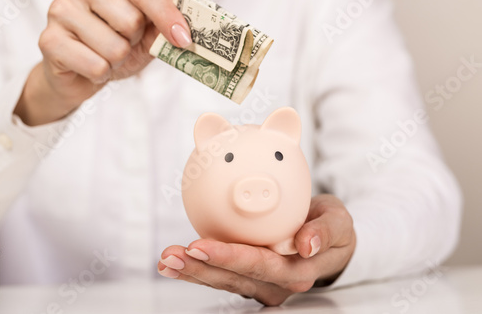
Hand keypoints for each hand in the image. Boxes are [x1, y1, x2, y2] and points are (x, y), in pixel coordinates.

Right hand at [15, 0, 189, 124]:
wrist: (85, 70)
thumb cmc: (120, 40)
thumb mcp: (150, 25)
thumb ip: (168, 12)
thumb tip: (190, 18)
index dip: (167, 15)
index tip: (183, 37)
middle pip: (131, 20)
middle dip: (135, 39)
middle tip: (123, 39)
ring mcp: (59, 9)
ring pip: (115, 47)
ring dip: (118, 59)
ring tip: (106, 52)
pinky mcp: (49, 40)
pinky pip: (96, 65)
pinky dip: (102, 73)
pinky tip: (91, 64)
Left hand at [158, 194, 355, 305]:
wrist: (330, 237)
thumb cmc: (333, 227)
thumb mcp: (339, 221)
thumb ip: (326, 231)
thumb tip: (307, 244)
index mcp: (298, 270)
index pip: (260, 266)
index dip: (229, 258)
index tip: (200, 247)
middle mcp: (277, 283)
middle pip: (234, 278)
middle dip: (201, 268)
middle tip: (173, 254)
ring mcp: (262, 283)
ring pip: (224, 281)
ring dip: (193, 272)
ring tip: (167, 260)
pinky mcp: (251, 277)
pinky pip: (222, 276)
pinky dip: (198, 269)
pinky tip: (177, 263)